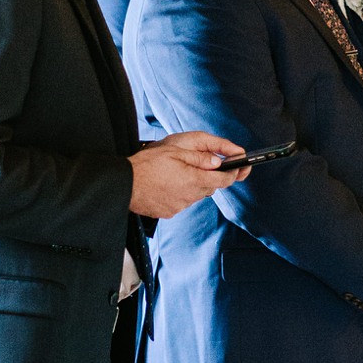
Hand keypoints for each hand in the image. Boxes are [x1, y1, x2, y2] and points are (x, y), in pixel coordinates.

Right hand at [129, 132, 245, 217]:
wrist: (124, 184)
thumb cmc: (147, 164)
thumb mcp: (175, 151)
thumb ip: (200, 157)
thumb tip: (218, 162)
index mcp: (195, 179)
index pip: (225, 179)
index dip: (234, 172)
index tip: (238, 168)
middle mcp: (190, 196)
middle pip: (211, 186)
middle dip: (210, 175)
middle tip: (201, 165)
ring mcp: (180, 206)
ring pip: (196, 194)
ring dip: (193, 184)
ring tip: (177, 173)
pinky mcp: (170, 211)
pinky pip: (182, 201)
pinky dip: (180, 192)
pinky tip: (167, 184)